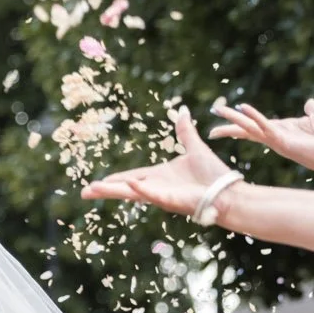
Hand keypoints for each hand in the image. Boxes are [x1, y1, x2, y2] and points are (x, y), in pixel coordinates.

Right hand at [81, 110, 237, 216]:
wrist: (229, 191)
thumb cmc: (214, 175)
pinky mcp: (172, 200)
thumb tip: (183, 112)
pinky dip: (142, 190)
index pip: (132, 176)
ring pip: (133, 193)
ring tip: (93, 190)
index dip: (115, 179)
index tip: (98, 182)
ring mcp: (163, 195)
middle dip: (105, 190)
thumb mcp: (195, 147)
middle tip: (84, 192)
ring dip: (114, 191)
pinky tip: (130, 186)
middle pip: (125, 187)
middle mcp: (157, 187)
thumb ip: (186, 132)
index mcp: (160, 176)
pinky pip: (153, 194)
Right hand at [206, 97, 313, 175]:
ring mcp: (277, 140)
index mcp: (281, 130)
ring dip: (234, 120)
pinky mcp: (282, 141)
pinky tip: (243, 109)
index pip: (255, 126)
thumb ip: (312, 109)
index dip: (240, 121)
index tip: (225, 115)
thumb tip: (309, 103)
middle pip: (246, 129)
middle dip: (229, 125)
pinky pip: (265, 128)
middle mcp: (275, 136)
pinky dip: (254, 118)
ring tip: (219, 111)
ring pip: (250, 128)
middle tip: (212, 119)